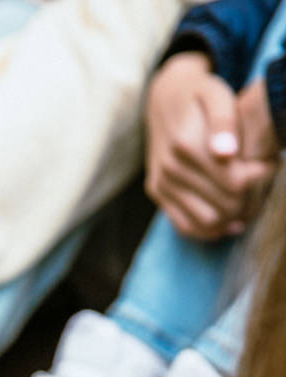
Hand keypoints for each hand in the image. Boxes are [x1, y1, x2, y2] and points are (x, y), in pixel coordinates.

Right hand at [146, 53, 275, 238]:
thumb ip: (225, 121)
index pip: (235, 182)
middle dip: (249, 199)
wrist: (163, 100)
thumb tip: (225, 153)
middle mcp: (171, 170)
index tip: (270, 165)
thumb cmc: (199, 96)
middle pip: (224, 204)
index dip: (259, 179)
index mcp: (187, 146)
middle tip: (261, 184)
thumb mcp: (217, 95)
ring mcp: (162, 184)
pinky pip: (183, 226)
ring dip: (232, 218)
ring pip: (206, 222)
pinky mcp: (157, 193)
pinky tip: (227, 222)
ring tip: (247, 204)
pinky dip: (208, 231)